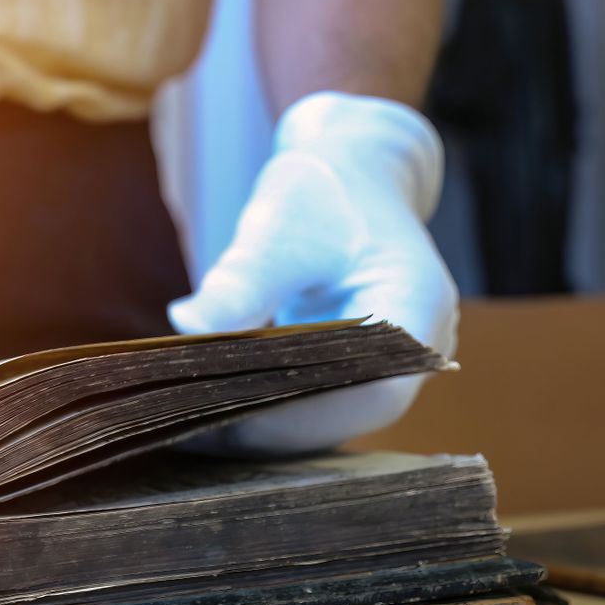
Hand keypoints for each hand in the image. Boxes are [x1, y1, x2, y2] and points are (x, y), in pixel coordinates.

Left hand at [167, 91, 457, 454]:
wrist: (351, 174)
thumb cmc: (322, 191)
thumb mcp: (278, 225)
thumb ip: (241, 280)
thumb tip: (187, 325)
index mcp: (416, 305)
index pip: (371, 390)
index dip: (304, 416)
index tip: (231, 418)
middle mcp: (416, 346)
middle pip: (351, 415)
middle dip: (275, 429)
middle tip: (195, 431)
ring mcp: (390, 363)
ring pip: (331, 419)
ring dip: (267, 427)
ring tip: (195, 427)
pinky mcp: (358, 370)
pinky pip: (315, 405)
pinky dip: (268, 410)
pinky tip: (212, 414)